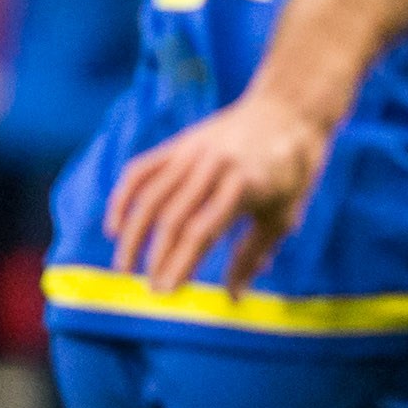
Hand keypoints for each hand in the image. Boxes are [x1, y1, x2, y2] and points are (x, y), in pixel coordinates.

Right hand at [104, 93, 330, 294]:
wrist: (288, 110)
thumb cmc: (292, 173)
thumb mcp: (283, 217)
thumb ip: (253, 255)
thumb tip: (231, 296)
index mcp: (245, 185)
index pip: (202, 231)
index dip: (180, 263)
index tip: (166, 291)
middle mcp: (214, 166)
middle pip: (173, 217)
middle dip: (157, 257)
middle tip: (149, 290)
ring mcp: (192, 152)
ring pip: (150, 196)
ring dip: (133, 235)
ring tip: (124, 267)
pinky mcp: (179, 144)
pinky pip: (141, 170)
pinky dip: (122, 198)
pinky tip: (115, 227)